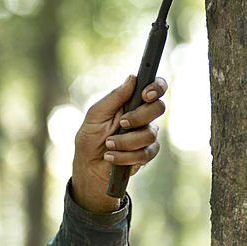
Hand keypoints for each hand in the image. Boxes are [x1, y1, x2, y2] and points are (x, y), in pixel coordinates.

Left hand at [71, 75, 166, 213]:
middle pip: (158, 108)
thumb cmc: (90, 138)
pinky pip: (144, 153)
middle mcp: (143, 117)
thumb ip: (114, 97)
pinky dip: (124, 156)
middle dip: (138, 117)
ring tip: (108, 145)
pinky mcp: (146, 154)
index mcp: (132, 102)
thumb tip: (132, 78)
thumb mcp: (96, 115)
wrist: (88, 167)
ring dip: (125, 141)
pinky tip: (111, 157)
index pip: (154, 88)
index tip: (145, 94)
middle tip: (122, 123)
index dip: (156, 87)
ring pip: (149, 134)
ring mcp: (146, 135)